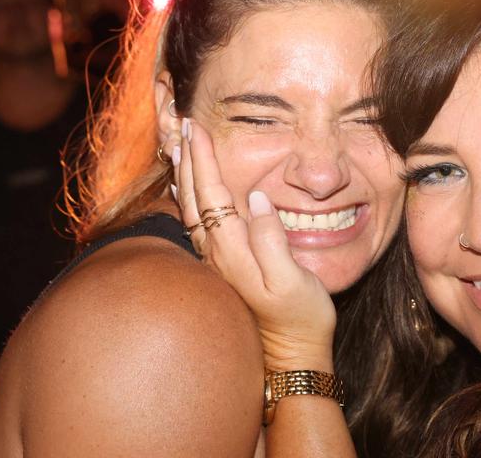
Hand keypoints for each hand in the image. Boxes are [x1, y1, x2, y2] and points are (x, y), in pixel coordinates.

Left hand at [175, 118, 336, 371]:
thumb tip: (256, 198)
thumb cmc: (300, 317)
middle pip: (194, 199)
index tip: (197, 129)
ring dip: (186, 177)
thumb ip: (272, 239)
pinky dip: (193, 199)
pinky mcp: (225, 268)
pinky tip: (192, 193)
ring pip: (192, 211)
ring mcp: (219, 263)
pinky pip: (200, 224)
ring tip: (181, 149)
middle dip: (188, 160)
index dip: (203, 160)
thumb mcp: (294, 280)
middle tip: (184, 125)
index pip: (212, 194)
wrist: (292, 355)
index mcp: (234, 250)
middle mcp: (219, 255)